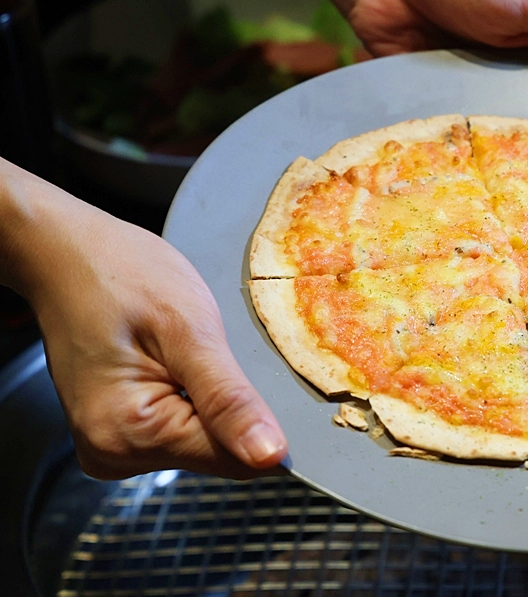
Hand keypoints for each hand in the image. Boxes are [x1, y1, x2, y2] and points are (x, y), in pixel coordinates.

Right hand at [0, 160, 286, 479]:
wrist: (69, 255)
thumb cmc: (121, 276)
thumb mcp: (190, 330)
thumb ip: (229, 400)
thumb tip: (269, 458)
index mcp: (129, 434)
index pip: (232, 461)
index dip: (264, 426)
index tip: (268, 386)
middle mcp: (113, 453)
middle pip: (216, 454)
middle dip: (232, 408)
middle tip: (213, 354)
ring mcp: (112, 446)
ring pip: (202, 443)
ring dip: (213, 402)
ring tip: (188, 354)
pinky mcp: (118, 433)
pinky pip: (182, 430)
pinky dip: (193, 399)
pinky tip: (177, 365)